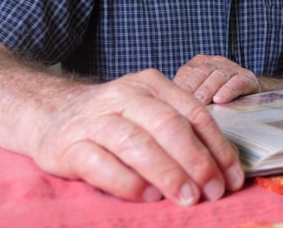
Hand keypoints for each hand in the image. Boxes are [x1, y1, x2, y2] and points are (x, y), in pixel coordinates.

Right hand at [32, 69, 244, 204]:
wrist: (50, 115)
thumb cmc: (114, 120)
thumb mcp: (148, 113)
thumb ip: (181, 132)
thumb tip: (222, 170)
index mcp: (151, 85)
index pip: (193, 113)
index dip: (217, 147)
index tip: (232, 178)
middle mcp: (123, 95)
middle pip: (167, 125)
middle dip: (195, 161)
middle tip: (213, 191)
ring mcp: (93, 119)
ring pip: (135, 143)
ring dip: (166, 173)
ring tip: (187, 198)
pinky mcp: (67, 145)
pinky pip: (100, 164)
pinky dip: (128, 183)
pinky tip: (148, 197)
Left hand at [173, 55, 260, 103]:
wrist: (249, 96)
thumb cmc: (216, 97)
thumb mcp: (198, 93)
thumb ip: (183, 96)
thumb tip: (165, 106)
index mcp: (199, 63)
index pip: (187, 72)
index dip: (180, 87)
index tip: (172, 101)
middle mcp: (215, 62)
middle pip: (202, 72)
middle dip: (193, 87)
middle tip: (186, 102)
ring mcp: (232, 69)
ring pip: (218, 76)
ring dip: (209, 89)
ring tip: (202, 102)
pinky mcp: (247, 78)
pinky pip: (237, 82)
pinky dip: (228, 90)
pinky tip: (220, 100)